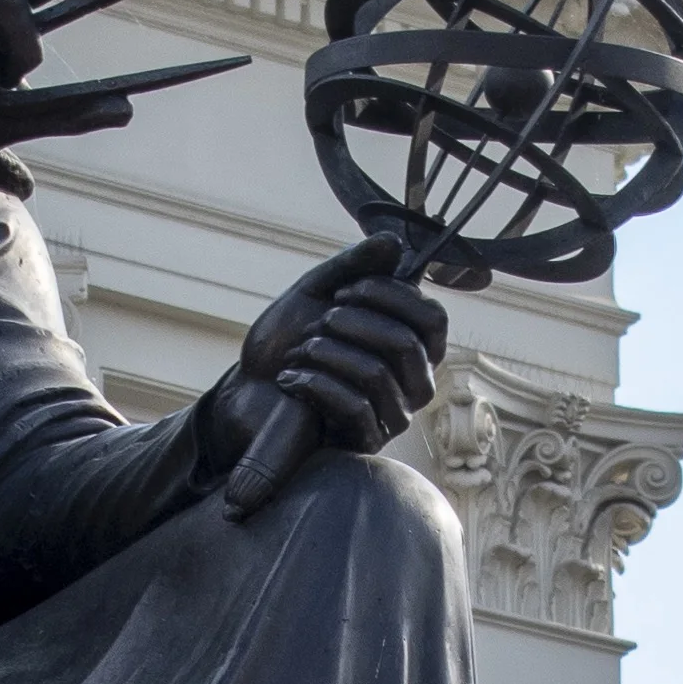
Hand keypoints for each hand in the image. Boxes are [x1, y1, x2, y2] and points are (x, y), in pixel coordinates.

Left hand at [204, 232, 450, 493]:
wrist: (249, 392)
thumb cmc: (288, 344)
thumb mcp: (317, 294)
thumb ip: (355, 266)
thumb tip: (394, 242)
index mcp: (412, 346)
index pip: (432, 319)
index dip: (391, 297)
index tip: (344, 291)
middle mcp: (413, 383)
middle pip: (407, 344)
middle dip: (353, 324)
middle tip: (319, 322)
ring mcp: (393, 415)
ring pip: (376, 373)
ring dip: (327, 353)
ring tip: (300, 352)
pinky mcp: (365, 441)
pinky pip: (355, 407)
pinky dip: (315, 384)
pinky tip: (290, 378)